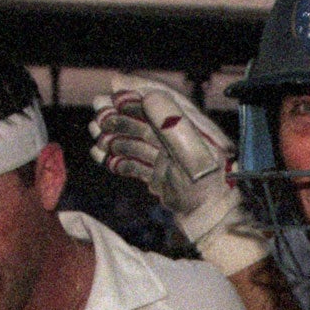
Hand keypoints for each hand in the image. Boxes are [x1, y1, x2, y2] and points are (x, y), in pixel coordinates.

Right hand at [89, 74, 266, 275]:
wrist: (213, 223)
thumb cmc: (208, 188)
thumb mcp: (192, 152)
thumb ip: (171, 123)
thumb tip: (149, 95)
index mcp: (194, 127)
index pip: (165, 100)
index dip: (140, 90)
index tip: (115, 86)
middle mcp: (182, 139)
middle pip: (146, 120)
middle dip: (120, 115)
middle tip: (97, 115)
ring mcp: (171, 159)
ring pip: (137, 141)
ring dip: (115, 137)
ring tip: (96, 136)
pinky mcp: (163, 177)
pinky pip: (137, 164)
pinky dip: (119, 160)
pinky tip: (102, 157)